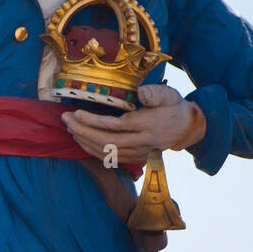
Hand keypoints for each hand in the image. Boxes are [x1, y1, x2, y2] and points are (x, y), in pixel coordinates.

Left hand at [61, 84, 205, 164]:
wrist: (186, 128)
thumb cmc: (174, 107)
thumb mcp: (169, 95)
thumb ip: (155, 93)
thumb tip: (141, 92)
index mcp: (148, 125)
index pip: (116, 126)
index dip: (95, 122)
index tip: (78, 114)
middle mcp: (141, 142)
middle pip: (107, 141)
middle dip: (83, 132)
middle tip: (66, 120)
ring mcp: (137, 152)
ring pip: (106, 152)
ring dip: (85, 142)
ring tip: (69, 128)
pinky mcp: (134, 157)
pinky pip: (109, 158)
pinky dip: (92, 150)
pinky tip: (81, 141)